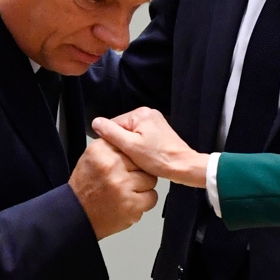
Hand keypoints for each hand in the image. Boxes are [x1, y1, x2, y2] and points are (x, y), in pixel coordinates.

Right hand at [68, 138, 158, 239]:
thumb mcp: (90, 157)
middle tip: (125, 179)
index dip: (131, 155)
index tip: (126, 162)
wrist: (77, 214)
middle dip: (137, 171)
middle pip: (141, 162)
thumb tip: (122, 132)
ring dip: (142, 187)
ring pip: (150, 180)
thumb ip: (108, 144)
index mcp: (101, 151)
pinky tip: (130, 201)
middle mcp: (112, 166)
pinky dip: (144, 201)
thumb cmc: (84, 186)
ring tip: (126, 191)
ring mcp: (122, 186)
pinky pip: (151, 197)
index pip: (128, 144)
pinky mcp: (131, 205)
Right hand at [92, 107, 207, 187]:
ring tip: (138, 158)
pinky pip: (141, 137)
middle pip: (123, 128)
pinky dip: (139, 147)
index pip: (114, 123)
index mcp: (141, 113)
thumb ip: (111, 133)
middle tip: (129, 157)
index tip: (118, 153)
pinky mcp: (158, 132)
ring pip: (131, 134)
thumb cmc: (160, 158)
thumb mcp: (130, 146)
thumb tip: (96, 122)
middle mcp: (148, 114)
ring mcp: (154, 122)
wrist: (183, 166)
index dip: (112, 140)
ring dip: (131, 146)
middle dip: (123, 143)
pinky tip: (144, 156)